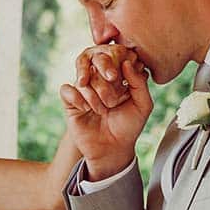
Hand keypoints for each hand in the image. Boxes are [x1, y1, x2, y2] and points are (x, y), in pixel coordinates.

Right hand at [59, 45, 153, 180]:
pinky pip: (66, 90)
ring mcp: (84, 90)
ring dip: (93, 96)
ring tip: (102, 111)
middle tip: (112, 102)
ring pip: (81, 79)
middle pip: (94, 66)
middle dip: (104, 84)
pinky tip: (86, 110)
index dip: (115, 68)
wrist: (112, 149)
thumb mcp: (143, 105)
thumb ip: (139, 83)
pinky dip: (77, 98)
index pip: (112, 59)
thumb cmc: (129, 127)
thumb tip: (127, 62)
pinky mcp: (70, 102)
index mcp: (116, 78)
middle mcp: (99, 81)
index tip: (122, 84)